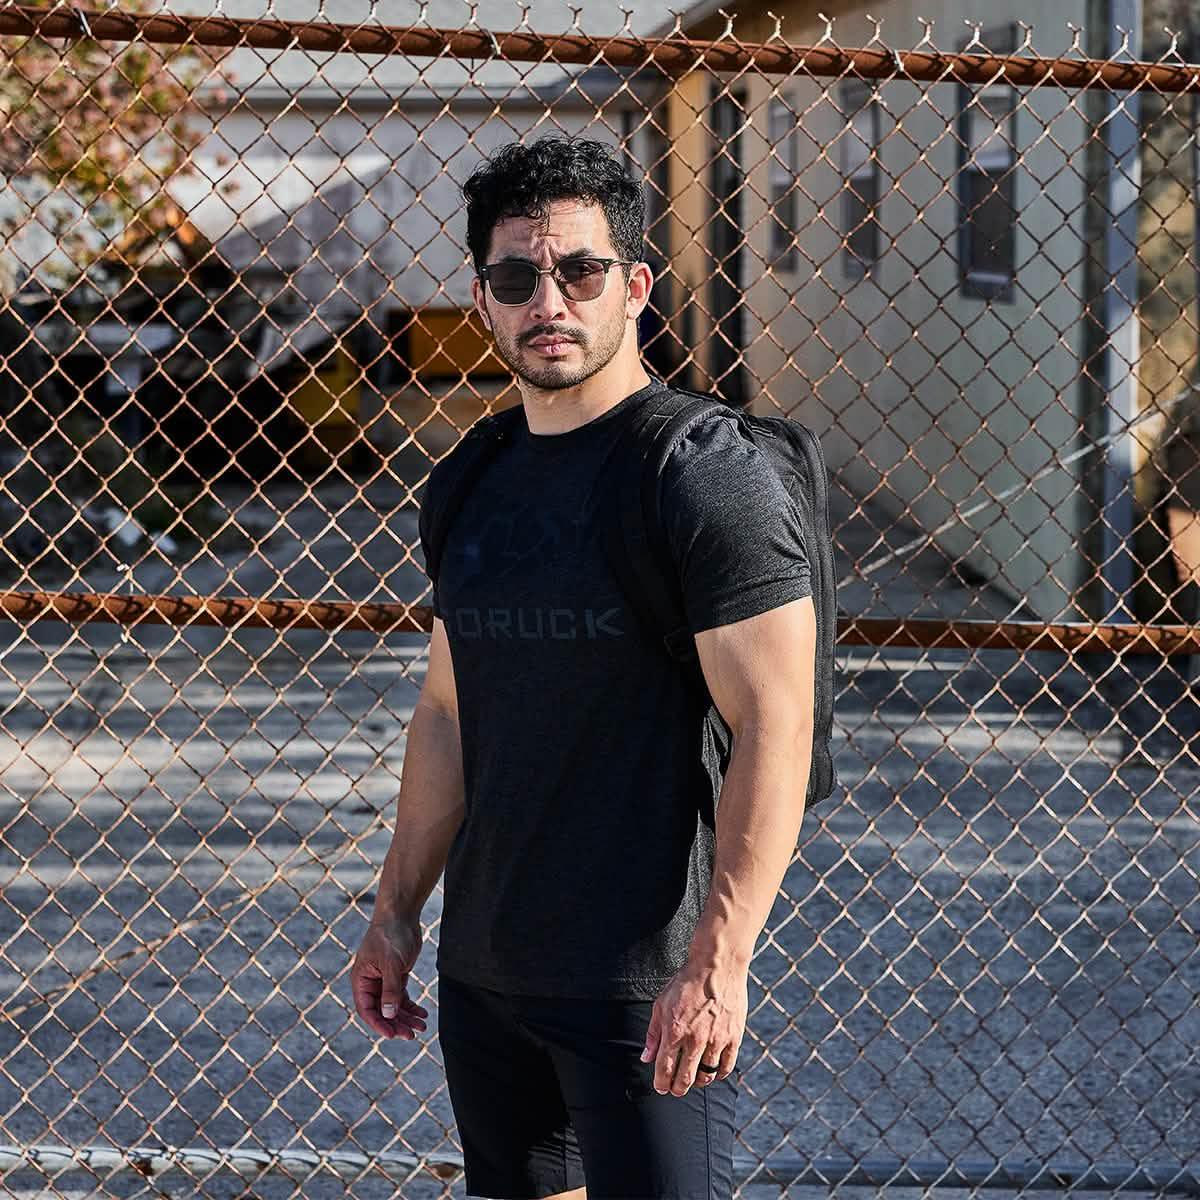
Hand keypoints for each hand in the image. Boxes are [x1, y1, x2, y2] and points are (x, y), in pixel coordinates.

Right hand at [351, 919, 429, 1039]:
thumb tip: (388, 1015)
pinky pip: (402, 997)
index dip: (378, 1024)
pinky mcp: (397, 975)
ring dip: (406, 1017)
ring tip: (422, 1027)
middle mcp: (371, 983)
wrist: (401, 914)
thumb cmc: (391, 935)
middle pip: (382, 1011)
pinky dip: (411, 1006)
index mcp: (361, 980)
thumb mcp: (391, 963)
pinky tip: (422, 1014)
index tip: (392, 1034)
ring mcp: (384, 980)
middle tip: (411, 1035)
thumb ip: (390, 989)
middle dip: (396, 1023)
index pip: (367, 1009)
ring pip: (393, 1006)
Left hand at [640, 958, 746, 1096]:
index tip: (661, 1087)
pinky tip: (713, 1073)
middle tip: (676, 1090)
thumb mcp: (661, 1004)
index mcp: (674, 1031)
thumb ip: (653, 1033)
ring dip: (698, 1082)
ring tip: (694, 1080)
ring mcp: (716, 1039)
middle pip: (685, 1078)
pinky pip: (726, 1066)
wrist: (716, 966)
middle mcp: (695, 1039)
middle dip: (678, 1088)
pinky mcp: (733, 1037)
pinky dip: (719, 1074)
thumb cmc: (686, 983)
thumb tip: (646, 1057)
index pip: (665, 1069)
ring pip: (706, 1075)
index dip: (661, 1083)